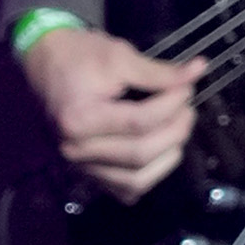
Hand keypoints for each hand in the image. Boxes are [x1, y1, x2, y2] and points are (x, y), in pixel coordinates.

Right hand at [23, 24, 200, 202]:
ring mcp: (80, 166)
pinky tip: (160, 151)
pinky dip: (149, 176)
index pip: (140, 122)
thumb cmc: (79, 56)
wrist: (45, 63)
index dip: (172, 104)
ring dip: (167, 157)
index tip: (187, 87)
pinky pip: (125, 189)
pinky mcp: (88, 172)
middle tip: (187, 108)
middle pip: (140, 153)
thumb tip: (199, 71)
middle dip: (175, 130)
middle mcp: (76, 150)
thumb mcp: (119, 55)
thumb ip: (159, 72)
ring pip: (136, 181)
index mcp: (79, 119)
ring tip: (177, 128)